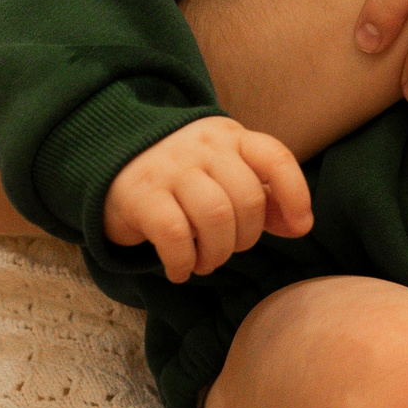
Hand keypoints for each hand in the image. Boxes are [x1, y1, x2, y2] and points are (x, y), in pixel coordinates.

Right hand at [102, 116, 311, 283]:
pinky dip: (183, 262)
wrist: (106, 158)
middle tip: (226, 250)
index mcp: (230, 137)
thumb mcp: (224, 173)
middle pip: (247, 198)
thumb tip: (301, 225)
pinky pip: (175, 235)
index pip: (275, 157)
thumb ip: (263, 196)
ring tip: (205, 262)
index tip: (300, 227)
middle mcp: (202, 146)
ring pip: (215, 216)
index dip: (296, 194)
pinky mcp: (140, 194)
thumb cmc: (181, 175)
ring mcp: (170, 167)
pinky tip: (179, 271)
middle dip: (245, 238)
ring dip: (217, 253)